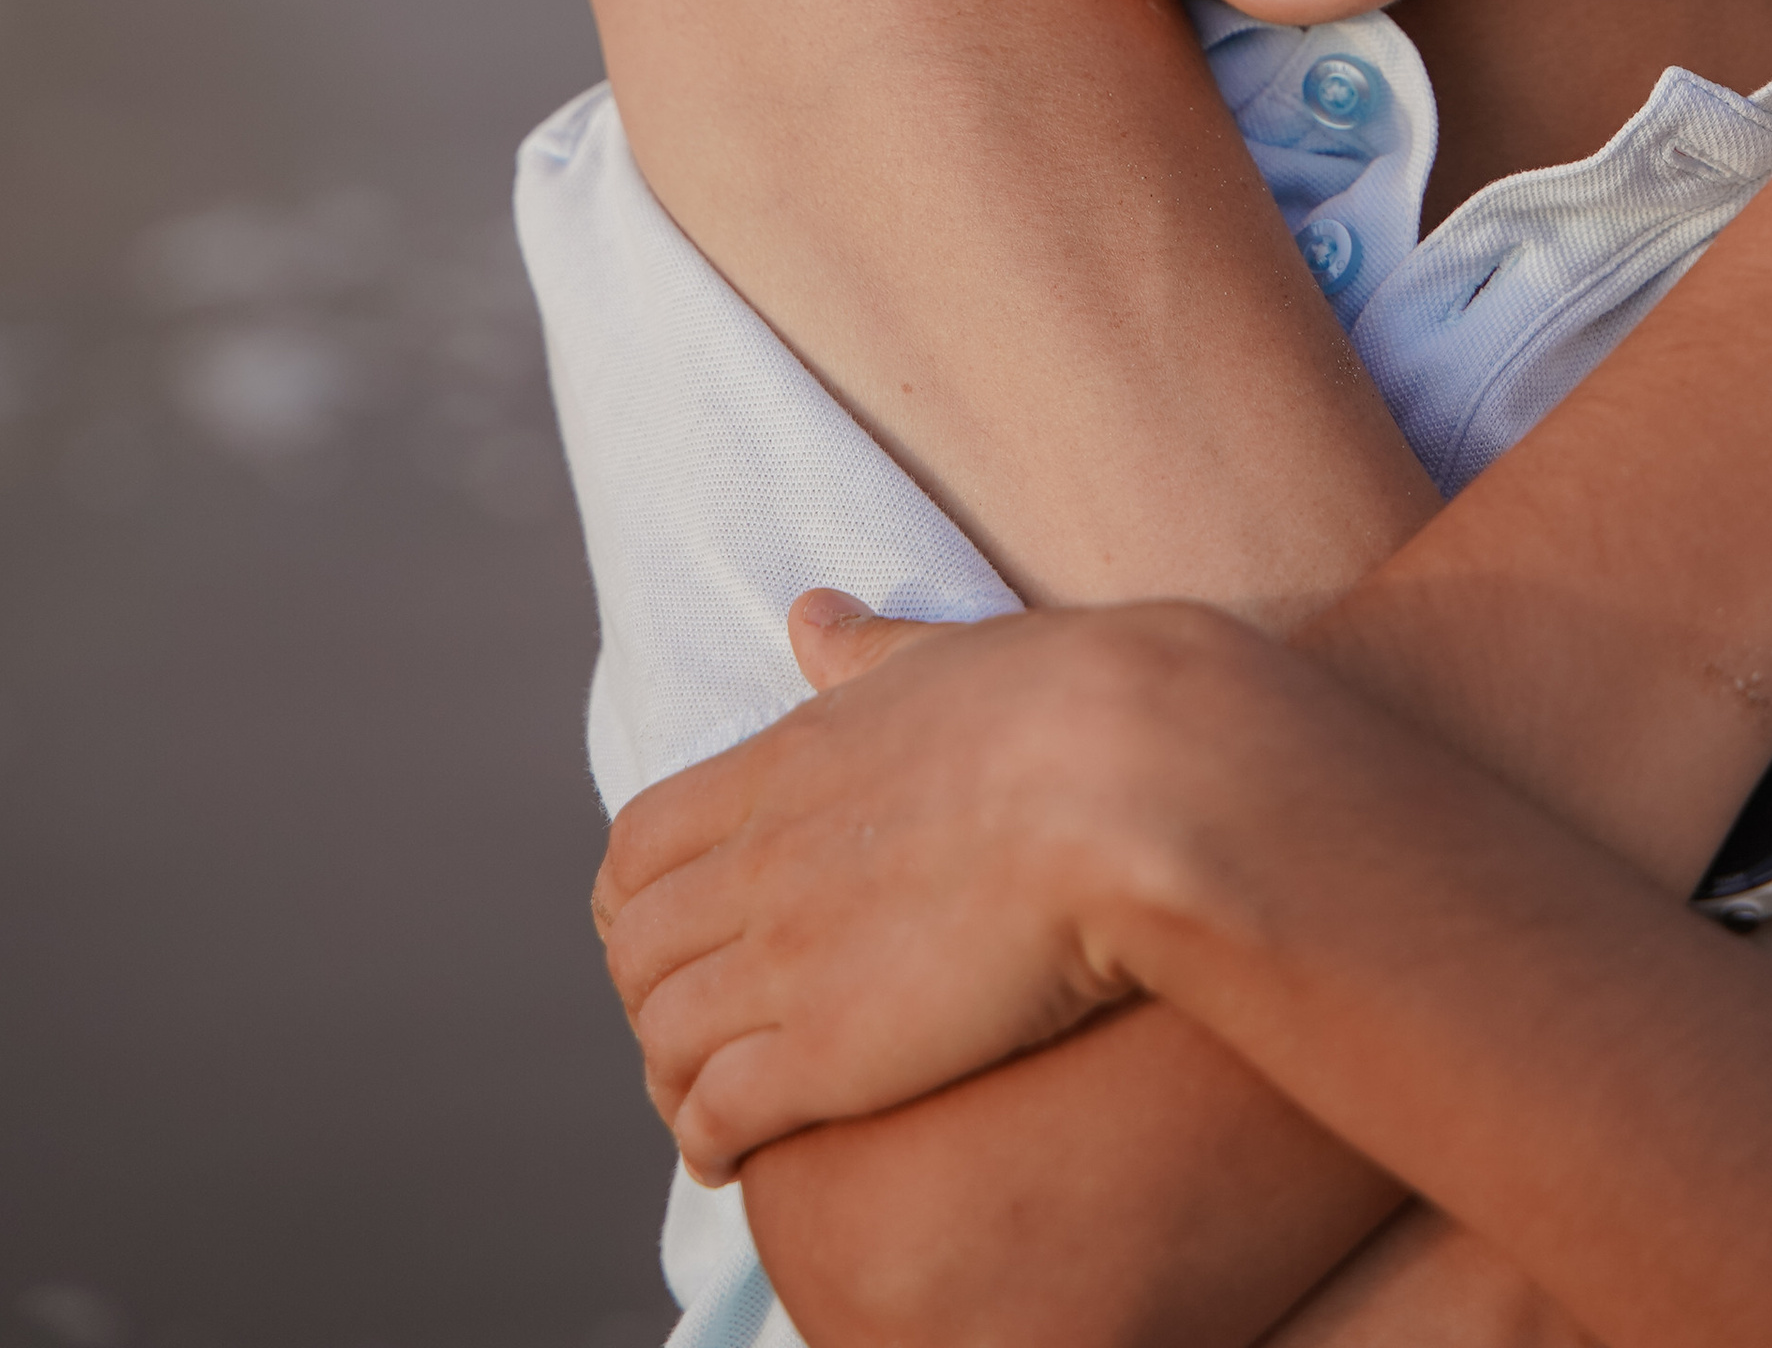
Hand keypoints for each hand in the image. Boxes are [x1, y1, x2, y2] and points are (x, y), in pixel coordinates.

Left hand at [595, 589, 1237, 1180]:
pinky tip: (734, 1156)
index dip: (634, 902)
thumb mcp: (949, 654)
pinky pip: (716, 1111)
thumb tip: (810, 615)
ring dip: (670, 1076)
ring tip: (704, 1108)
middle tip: (688, 1031)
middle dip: (646, 994)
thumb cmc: (1076, 709)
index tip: (664, 935)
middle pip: (635, 944)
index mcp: (791, 762)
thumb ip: (869, 651)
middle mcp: (766, 858)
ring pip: (661, 1033)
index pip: (643, 843)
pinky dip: (707, 1139)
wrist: (1137, 784)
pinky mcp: (830, 1051)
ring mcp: (789, 957)